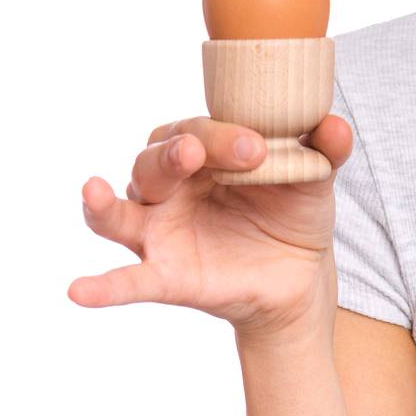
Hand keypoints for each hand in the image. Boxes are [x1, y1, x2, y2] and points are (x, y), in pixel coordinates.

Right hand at [68, 112, 353, 340]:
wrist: (302, 276)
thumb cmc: (294, 212)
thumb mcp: (316, 177)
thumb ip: (326, 149)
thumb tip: (337, 124)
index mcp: (205, 154)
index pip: (198, 130)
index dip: (223, 134)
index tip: (259, 146)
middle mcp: (173, 188)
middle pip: (153, 161)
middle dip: (174, 153)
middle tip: (197, 151)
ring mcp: (163, 232)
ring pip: (120, 212)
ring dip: (103, 203)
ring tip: (94, 191)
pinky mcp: (167, 276)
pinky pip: (128, 281)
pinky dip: (103, 287)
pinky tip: (79, 291)